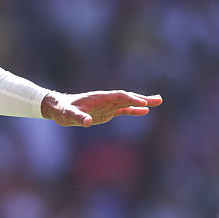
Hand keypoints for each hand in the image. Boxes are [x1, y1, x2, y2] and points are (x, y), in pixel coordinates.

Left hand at [41, 91, 161, 126]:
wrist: (59, 109)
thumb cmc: (63, 110)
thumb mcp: (69, 114)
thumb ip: (78, 117)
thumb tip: (85, 122)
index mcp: (100, 97)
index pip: (119, 96)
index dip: (131, 99)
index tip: (143, 103)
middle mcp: (106, 99)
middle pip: (128, 97)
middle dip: (143, 98)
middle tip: (158, 100)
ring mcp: (108, 105)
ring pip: (128, 103)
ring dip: (142, 103)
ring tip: (157, 102)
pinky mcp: (107, 112)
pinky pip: (123, 110)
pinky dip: (134, 111)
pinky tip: (145, 112)